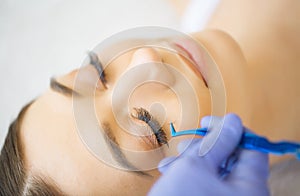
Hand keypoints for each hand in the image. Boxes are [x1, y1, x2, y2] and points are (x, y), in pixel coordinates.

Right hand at [148, 114, 268, 195]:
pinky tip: (173, 172)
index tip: (210, 122)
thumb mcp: (196, 166)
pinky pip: (208, 184)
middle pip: (233, 158)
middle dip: (205, 147)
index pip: (252, 146)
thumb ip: (217, 141)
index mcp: (250, 186)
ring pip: (216, 171)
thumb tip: (233, 122)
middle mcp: (245, 195)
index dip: (230, 129)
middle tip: (188, 143)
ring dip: (193, 161)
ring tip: (173, 161)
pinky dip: (191, 175)